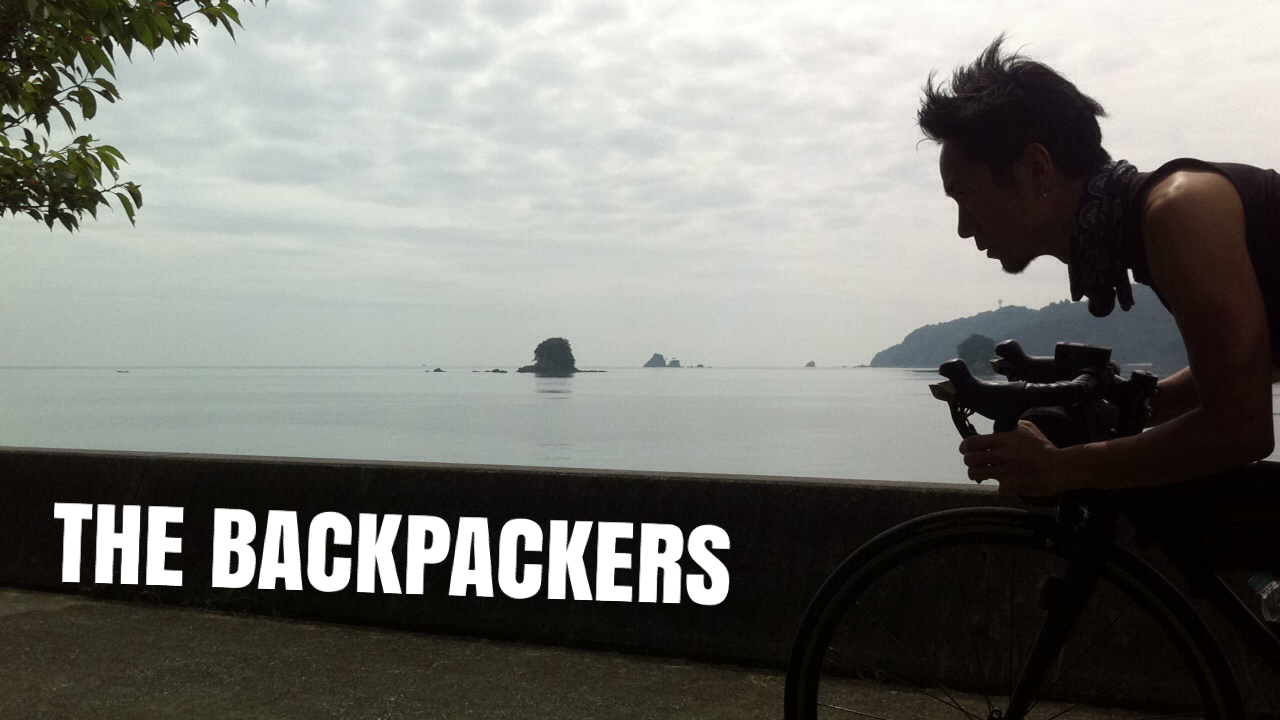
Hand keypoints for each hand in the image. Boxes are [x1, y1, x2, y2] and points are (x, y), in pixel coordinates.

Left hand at [958, 420, 1074, 495]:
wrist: (1059, 468)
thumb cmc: (1044, 448)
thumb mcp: (1028, 429)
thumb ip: (1011, 427)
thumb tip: (1000, 427)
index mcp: (1002, 440)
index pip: (971, 442)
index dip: (965, 447)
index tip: (965, 449)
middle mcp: (999, 456)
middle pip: (969, 459)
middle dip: (969, 461)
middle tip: (974, 462)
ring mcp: (1003, 472)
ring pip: (975, 473)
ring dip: (977, 473)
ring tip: (984, 473)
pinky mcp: (1009, 486)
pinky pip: (996, 487)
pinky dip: (1001, 486)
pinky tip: (1009, 482)